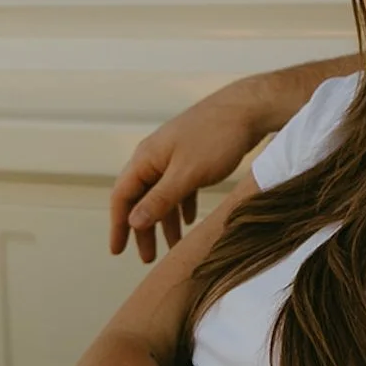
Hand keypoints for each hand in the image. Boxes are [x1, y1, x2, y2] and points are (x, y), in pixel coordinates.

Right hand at [108, 54, 356, 261]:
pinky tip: (191, 220)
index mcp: (146, 158)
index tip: (118, 251)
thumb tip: (132, 222)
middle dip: (144, 229)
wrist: (247, 107)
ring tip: (174, 245)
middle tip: (148, 258)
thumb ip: (159, 200)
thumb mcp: (186, 175)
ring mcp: (175, 154)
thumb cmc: (216, 138)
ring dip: (166, 220)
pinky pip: (181, 185)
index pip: (122, 196)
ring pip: (163, 193)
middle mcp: (155, 156)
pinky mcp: (194, 154)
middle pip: (141, 198)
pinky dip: (183, 204)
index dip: (118, 225)